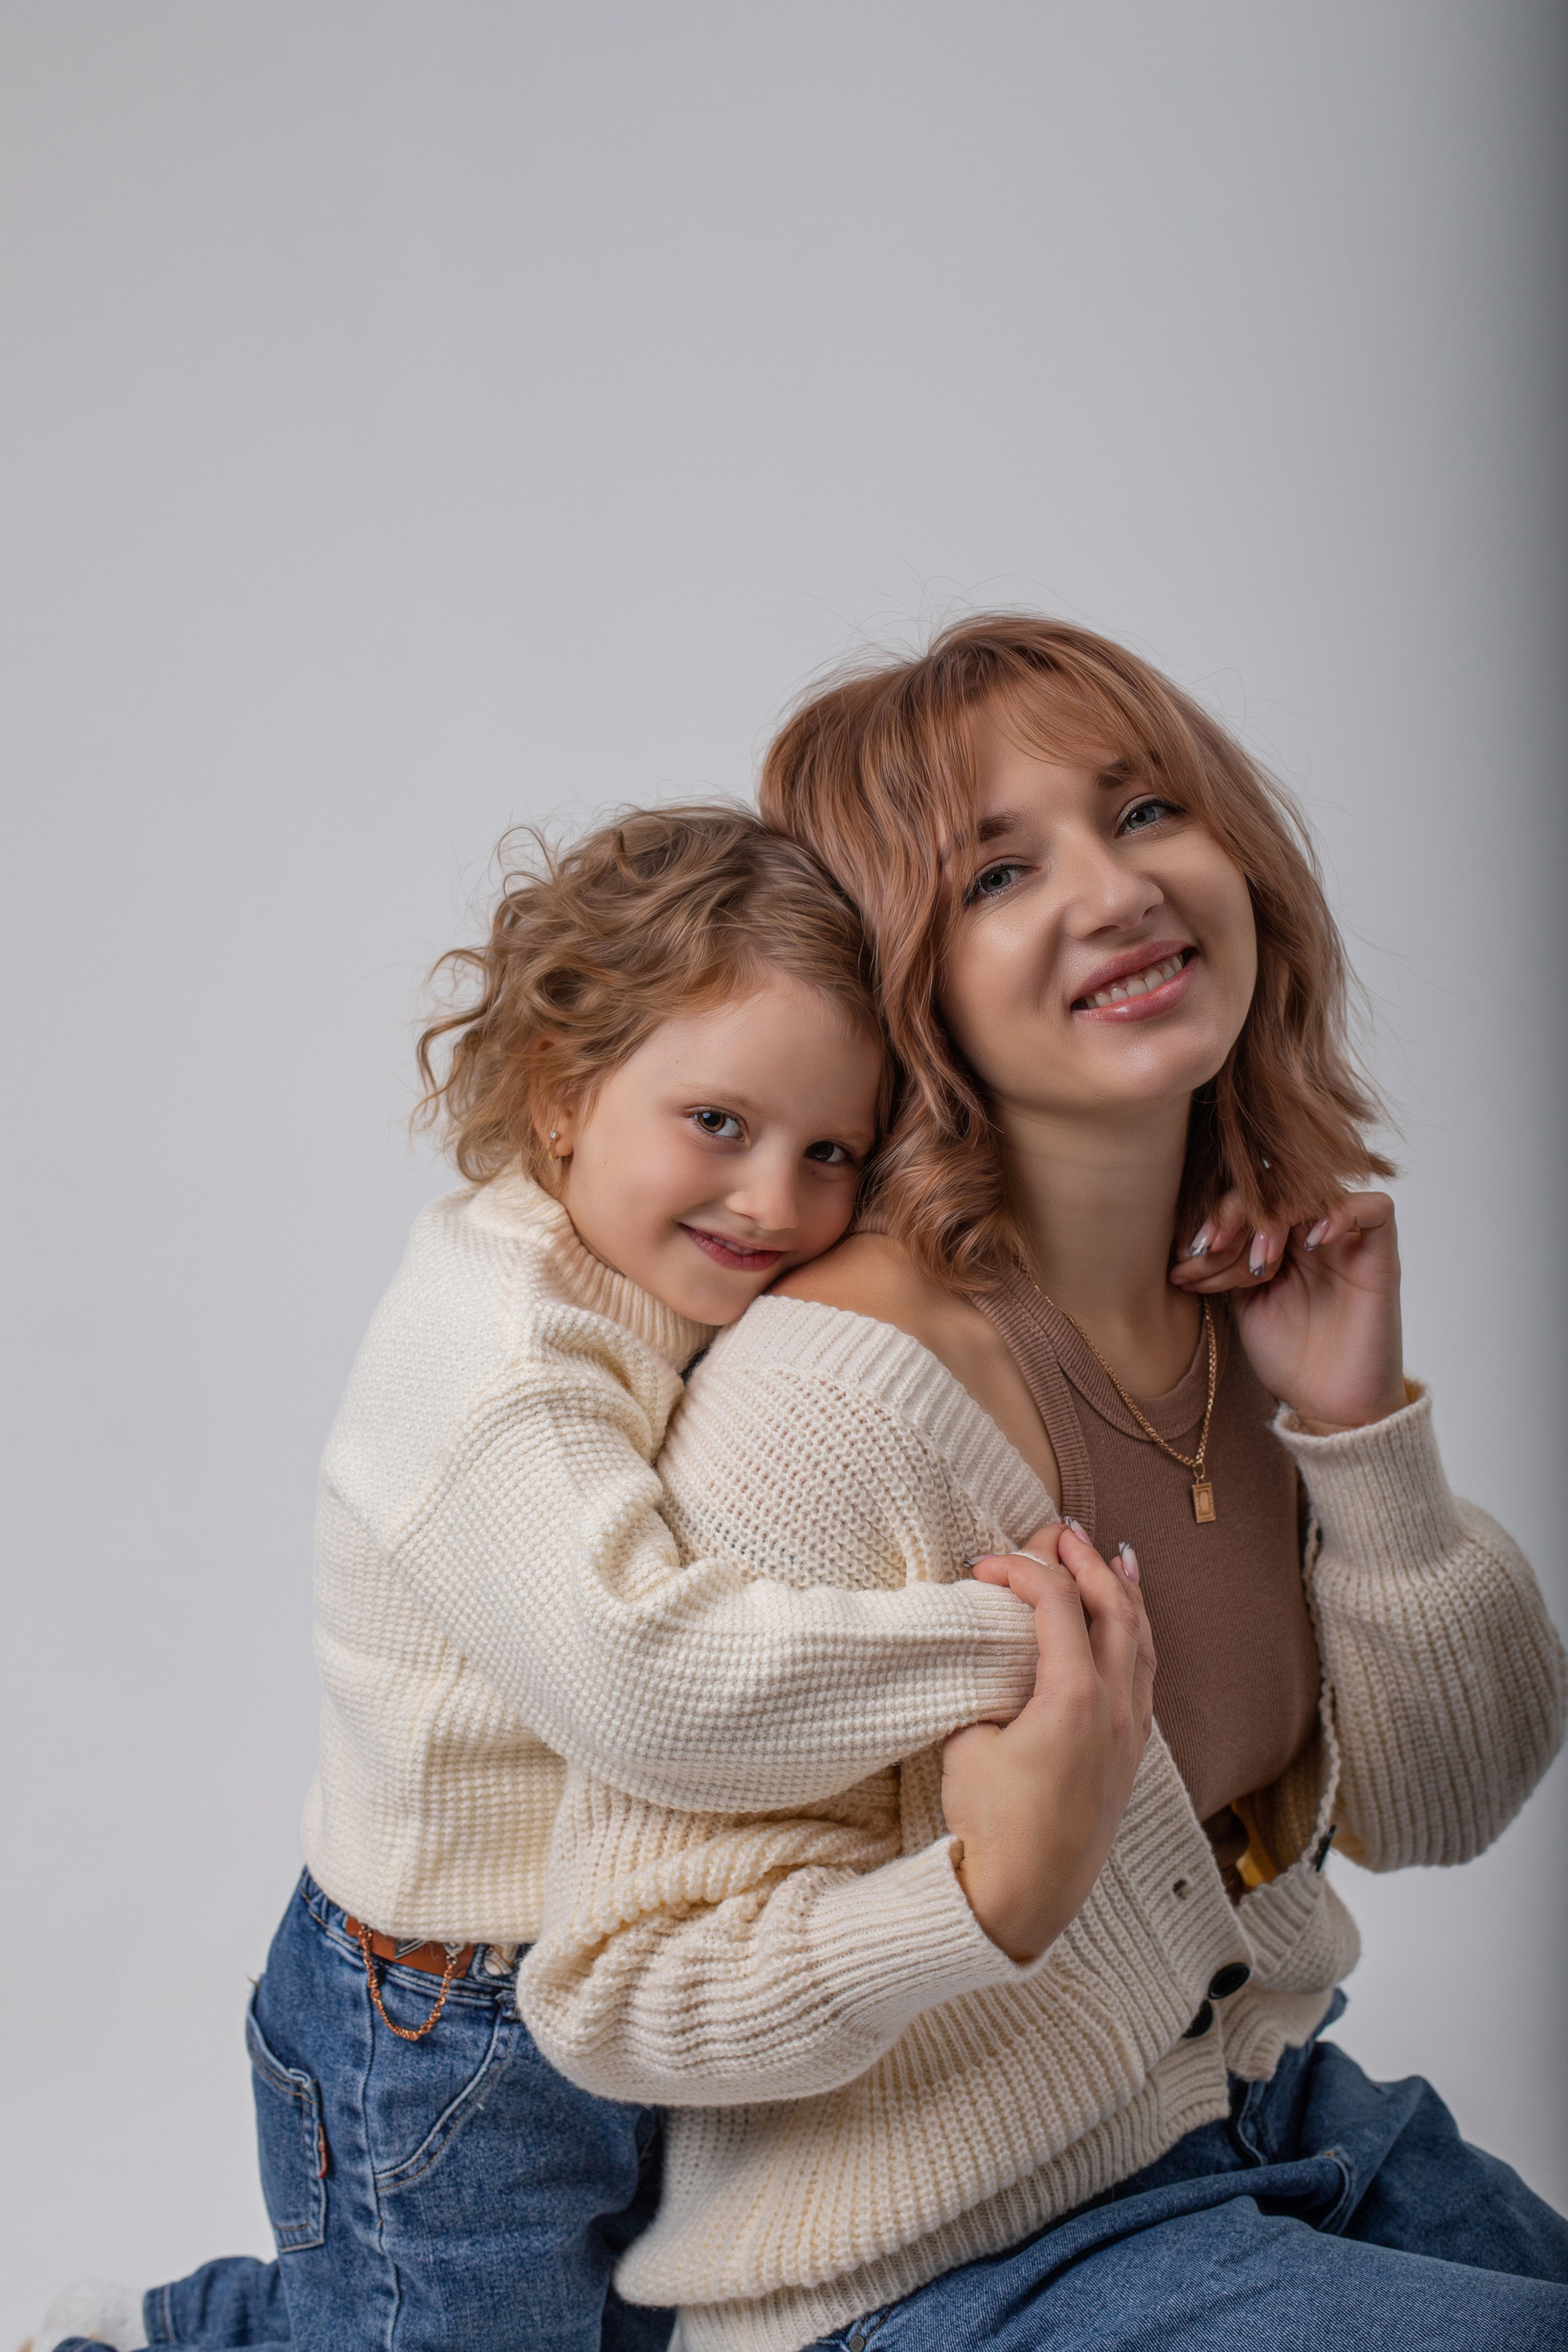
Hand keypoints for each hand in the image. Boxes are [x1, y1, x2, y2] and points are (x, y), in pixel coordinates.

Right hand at [945, 1524, 1155, 1962]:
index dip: (1020, 1571)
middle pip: (1113, 1608)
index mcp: (1073, 1697)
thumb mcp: (968, 1746)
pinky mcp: (1132, 1753)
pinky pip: (1144, 1674)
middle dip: (1086, 1561)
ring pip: (1141, 1639)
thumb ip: (983, 1692)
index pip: (1056, 1604)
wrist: (1027, 1897)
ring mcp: (1131, 1730)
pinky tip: (1127, 1626)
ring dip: (1123, 1592)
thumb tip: (991, 1666)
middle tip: (1059, 1532)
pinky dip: (1135, 1635)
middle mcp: (1115, 1706)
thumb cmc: (992, 1826)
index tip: (983, 1567)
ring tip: (1112, 1557)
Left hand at [1168, 1188, 1405, 1431]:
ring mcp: (1346, 1242)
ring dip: (1275, 1220)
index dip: (1215, 1218)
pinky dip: (1341, 1214)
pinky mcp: (1381, 1257)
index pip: (1246, 1199)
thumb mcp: (1242, 1303)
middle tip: (1209, 1250)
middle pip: (1274, 1188)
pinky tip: (1311, 1243)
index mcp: (1277, 1240)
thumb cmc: (1288, 1358)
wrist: (1329, 1406)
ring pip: (1313, 1192)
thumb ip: (1226, 1264)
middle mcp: (1311, 1233)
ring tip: (1258, 1263)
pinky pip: (1374, 1209)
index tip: (1189, 1255)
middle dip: (1234, 1217)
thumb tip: (1186, 1240)